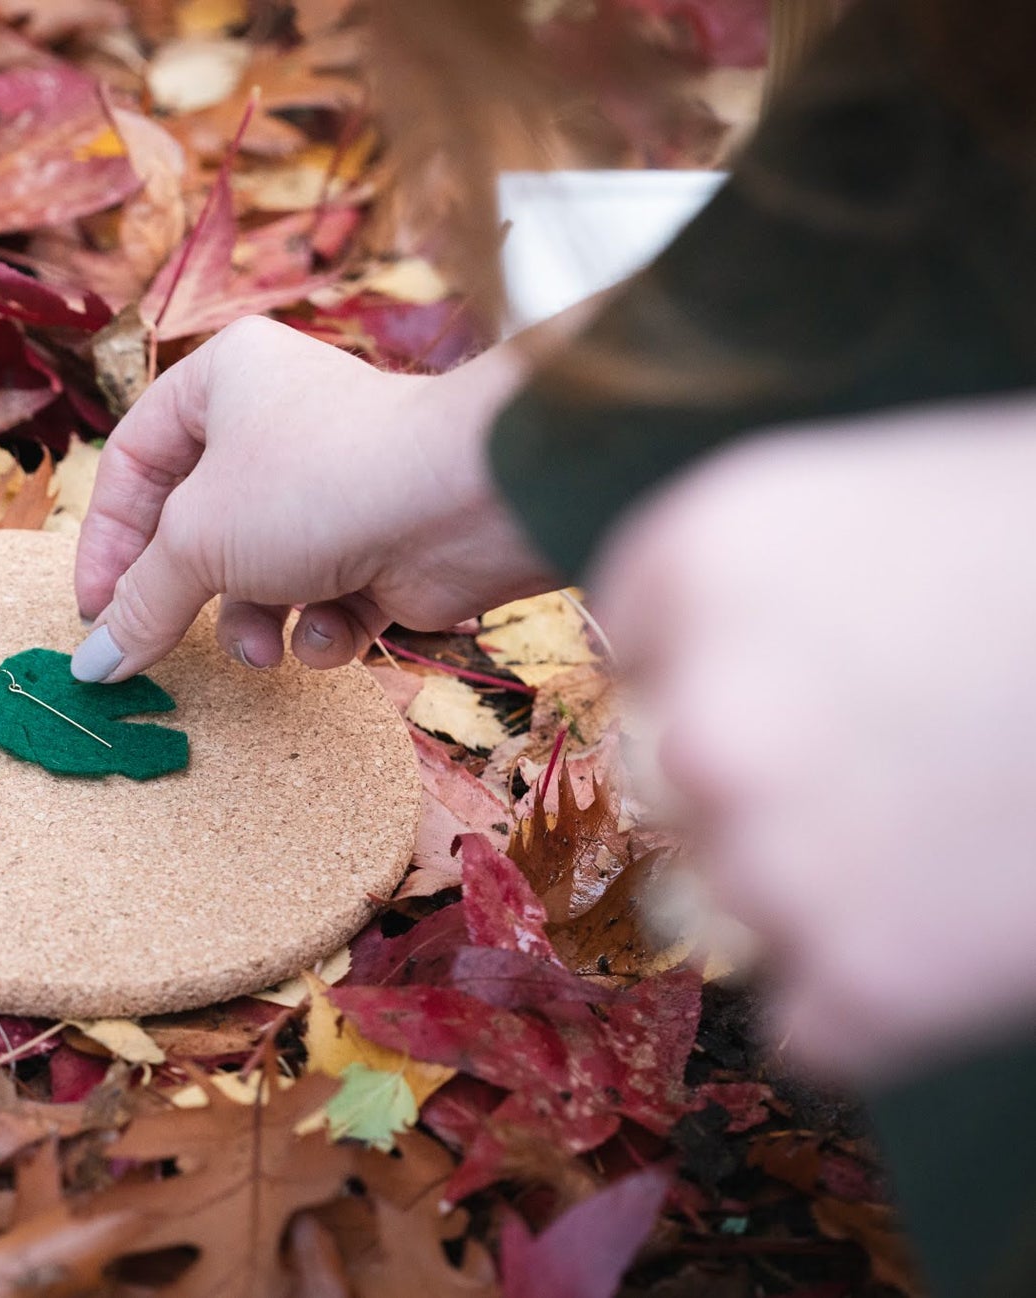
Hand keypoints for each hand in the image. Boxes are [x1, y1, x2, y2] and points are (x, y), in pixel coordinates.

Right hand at [70, 316, 558, 681]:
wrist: (464, 502)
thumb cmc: (313, 486)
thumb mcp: (198, 542)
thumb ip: (139, 603)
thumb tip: (92, 666)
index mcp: (222, 380)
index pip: (134, 460)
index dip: (108, 540)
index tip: (97, 612)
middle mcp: (276, 423)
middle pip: (196, 524)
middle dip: (187, 594)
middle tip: (157, 648)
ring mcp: (329, 485)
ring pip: (258, 571)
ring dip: (253, 623)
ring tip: (264, 646)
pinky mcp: (377, 542)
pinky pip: (322, 596)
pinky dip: (321, 625)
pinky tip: (334, 629)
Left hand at [595, 394, 1035, 1081]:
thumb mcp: (889, 508)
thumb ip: (759, 598)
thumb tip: (682, 696)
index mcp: (704, 559)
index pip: (644, 650)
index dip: (736, 666)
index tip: (835, 676)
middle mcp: (702, 714)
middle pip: (677, 783)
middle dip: (770, 784)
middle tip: (917, 765)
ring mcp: (776, 861)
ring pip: (731, 904)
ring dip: (826, 893)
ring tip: (970, 837)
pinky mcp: (864, 986)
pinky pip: (814, 1022)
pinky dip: (885, 1002)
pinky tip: (979, 925)